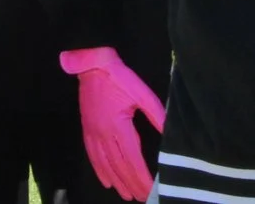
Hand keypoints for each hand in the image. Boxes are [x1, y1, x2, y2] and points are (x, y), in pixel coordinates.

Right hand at [62, 47, 165, 201]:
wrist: (93, 65)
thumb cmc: (119, 76)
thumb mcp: (141, 92)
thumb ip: (155, 113)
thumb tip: (168, 129)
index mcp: (119, 126)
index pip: (132, 159)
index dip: (141, 176)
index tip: (149, 188)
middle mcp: (104, 134)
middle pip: (119, 165)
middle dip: (131, 183)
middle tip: (140, 197)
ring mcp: (93, 133)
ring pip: (105, 164)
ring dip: (116, 181)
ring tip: (126, 194)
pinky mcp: (87, 130)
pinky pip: (92, 156)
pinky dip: (99, 170)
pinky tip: (106, 180)